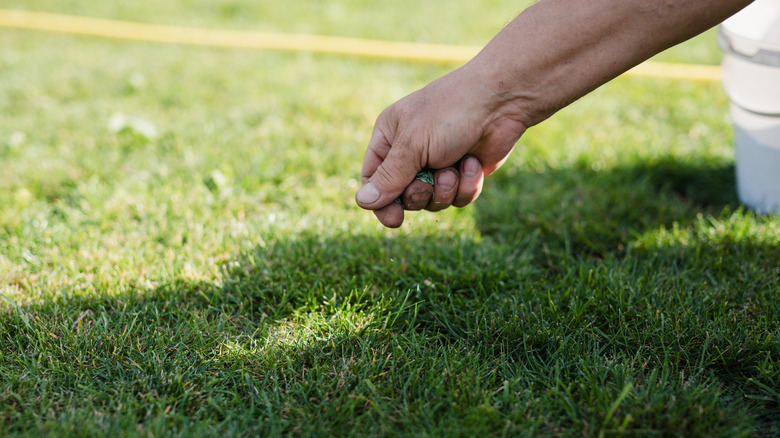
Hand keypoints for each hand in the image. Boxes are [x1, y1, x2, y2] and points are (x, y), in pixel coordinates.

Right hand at [355, 65, 526, 226]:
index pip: (373, 180)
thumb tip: (362, 202)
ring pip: (432, 202)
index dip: (381, 202)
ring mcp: (439, 164)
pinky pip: (458, 199)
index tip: (394, 219)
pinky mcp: (464, 173)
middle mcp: (411, 152)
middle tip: (428, 180)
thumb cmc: (451, 113)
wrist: (503, 101)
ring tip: (455, 166)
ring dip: (445, 189)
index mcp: (389, 137)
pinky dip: (467, 185)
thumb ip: (389, 177)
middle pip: (403, 197)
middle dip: (419, 194)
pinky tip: (474, 163)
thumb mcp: (413, 144)